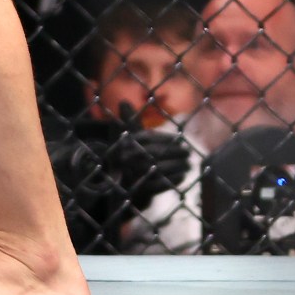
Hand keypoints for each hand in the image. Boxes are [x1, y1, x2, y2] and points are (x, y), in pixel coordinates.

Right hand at [51, 113, 193, 252]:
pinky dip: (170, 182)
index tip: (179, 140)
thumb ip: (127, 123)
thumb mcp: (121, 141)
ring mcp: (130, 177)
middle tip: (187, 152)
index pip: (146, 139)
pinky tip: (181, 179)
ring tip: (188, 165)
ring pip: (157, 170)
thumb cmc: (118, 161)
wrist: (106, 190)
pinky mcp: (135, 192)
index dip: (164, 139)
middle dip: (173, 153)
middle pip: (154, 154)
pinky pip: (156, 186)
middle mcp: (124, 160)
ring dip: (176, 168)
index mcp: (120, 146)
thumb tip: (124, 102)